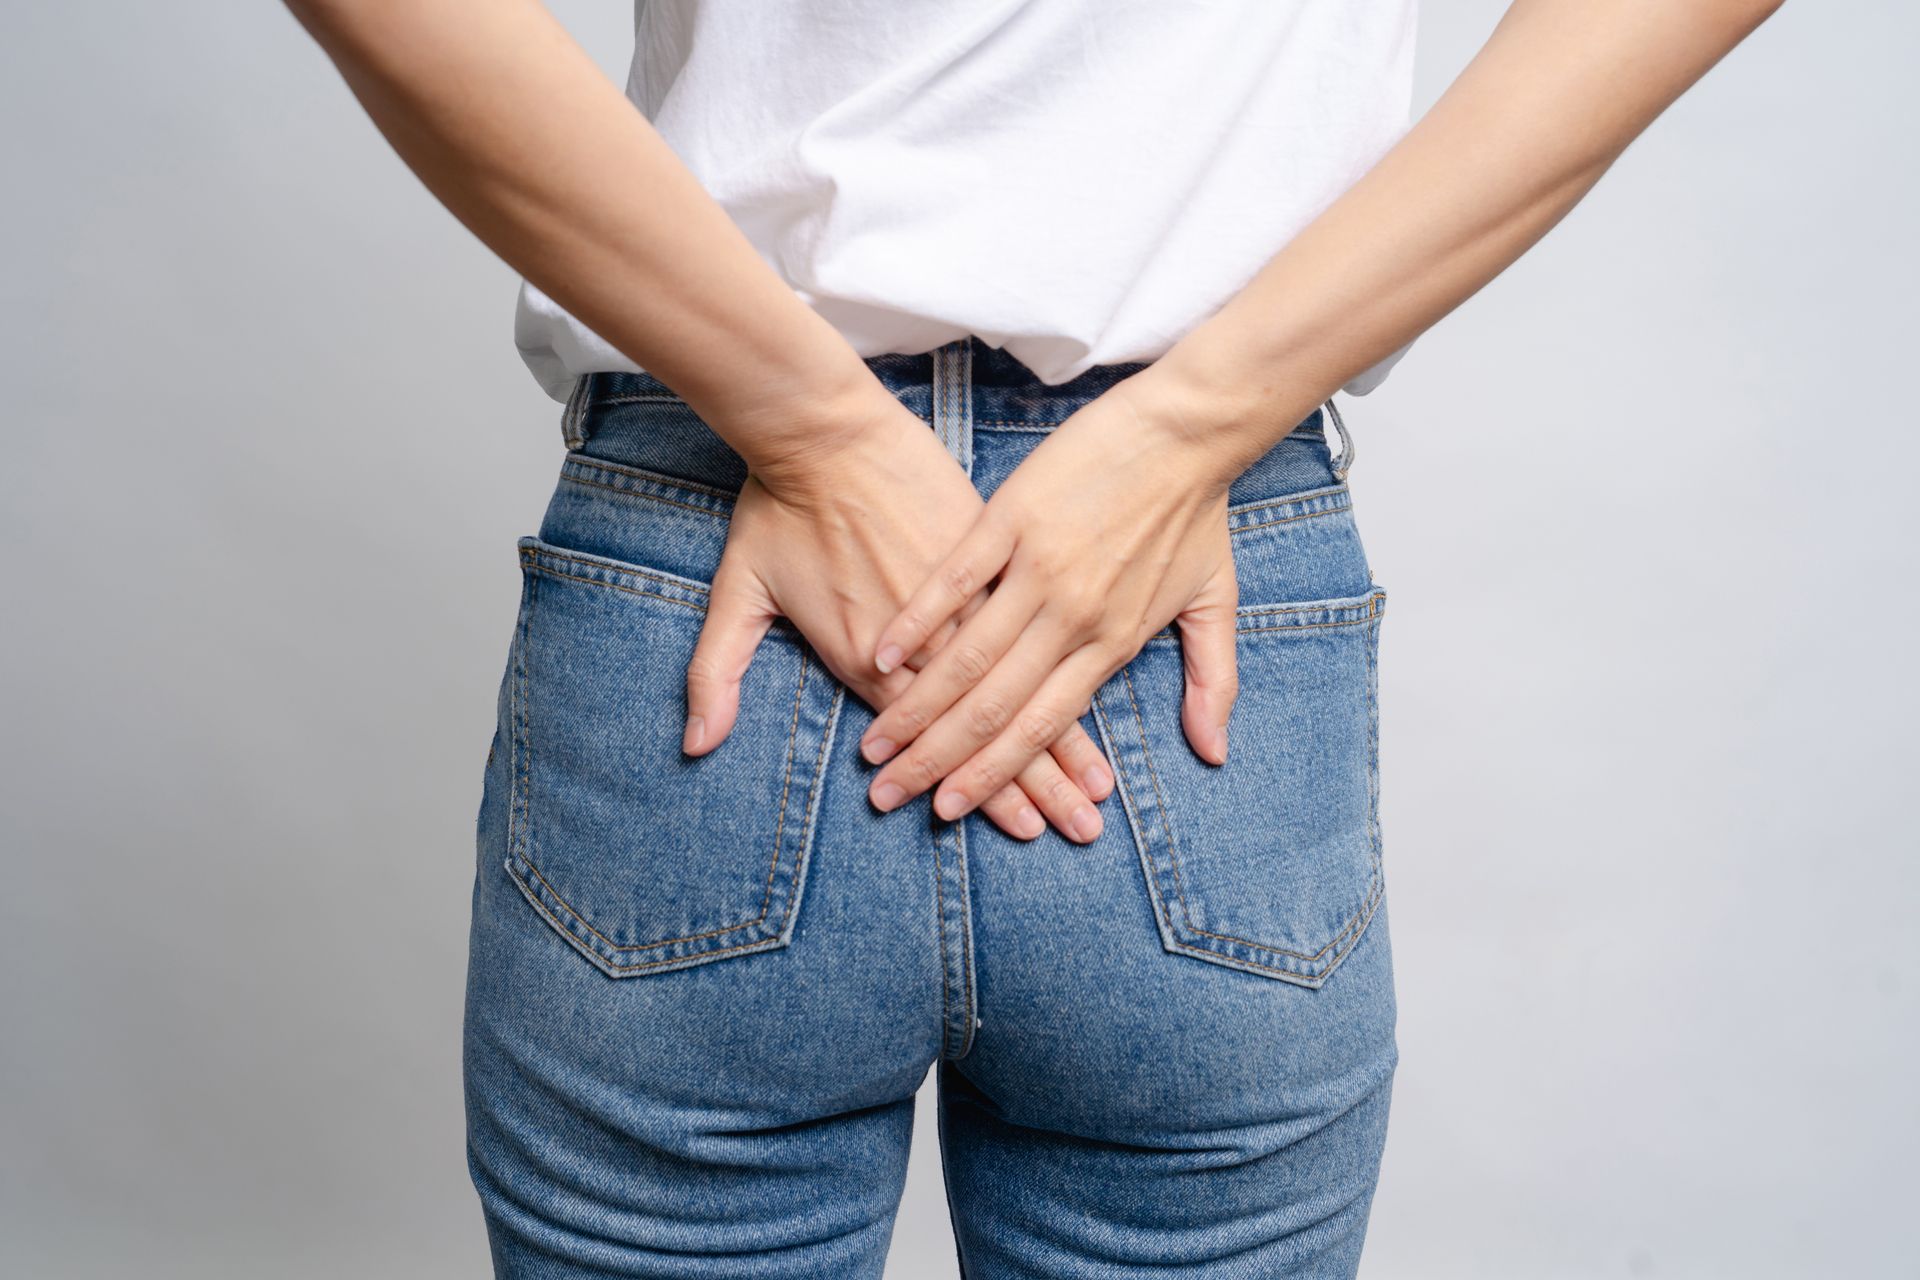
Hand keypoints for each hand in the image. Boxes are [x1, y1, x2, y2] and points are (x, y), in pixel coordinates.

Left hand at [683, 397, 1114, 842]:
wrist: (823, 425)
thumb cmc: (781, 506)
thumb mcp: (736, 594)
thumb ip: (714, 674)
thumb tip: (696, 746)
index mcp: (864, 658)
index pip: (930, 742)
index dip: (978, 788)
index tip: (1021, 831)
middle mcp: (918, 644)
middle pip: (987, 728)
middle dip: (1035, 787)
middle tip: (1078, 832)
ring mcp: (960, 602)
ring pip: (1018, 688)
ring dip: (1061, 745)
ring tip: (1096, 794)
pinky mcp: (986, 559)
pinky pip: (1031, 630)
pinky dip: (1060, 671)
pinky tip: (1090, 701)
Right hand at [858, 375, 1242, 821]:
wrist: (1187, 426)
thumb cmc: (1198, 512)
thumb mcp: (1216, 603)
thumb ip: (1213, 683)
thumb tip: (1213, 755)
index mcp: (1113, 642)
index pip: (1041, 727)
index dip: (992, 776)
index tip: (948, 811)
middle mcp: (1073, 616)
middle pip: (993, 707)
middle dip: (936, 761)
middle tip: (887, 796)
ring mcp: (1040, 568)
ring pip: (966, 657)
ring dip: (914, 707)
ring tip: (874, 747)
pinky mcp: (1013, 518)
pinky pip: (954, 581)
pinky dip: (915, 623)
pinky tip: (878, 658)